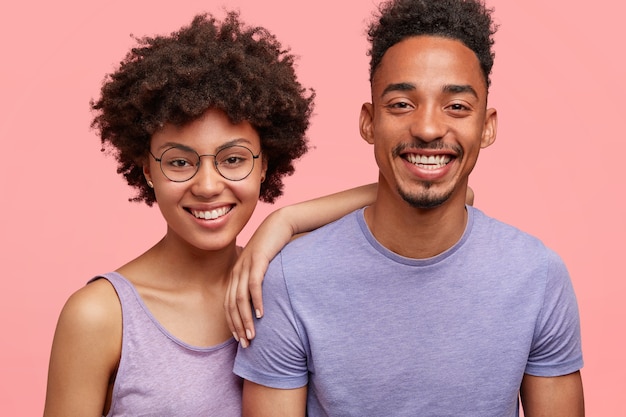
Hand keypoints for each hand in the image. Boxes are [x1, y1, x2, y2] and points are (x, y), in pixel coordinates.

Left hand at [225, 209, 292, 346]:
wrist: (279, 224)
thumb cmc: (273, 247)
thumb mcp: (262, 266)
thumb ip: (258, 281)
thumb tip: (261, 301)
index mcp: (236, 274)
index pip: (228, 304)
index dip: (232, 323)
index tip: (240, 339)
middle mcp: (237, 271)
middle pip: (231, 305)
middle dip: (238, 326)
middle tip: (246, 344)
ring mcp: (245, 266)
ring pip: (240, 298)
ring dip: (246, 319)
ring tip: (252, 335)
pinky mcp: (257, 261)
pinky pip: (254, 285)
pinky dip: (256, 301)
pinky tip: (262, 314)